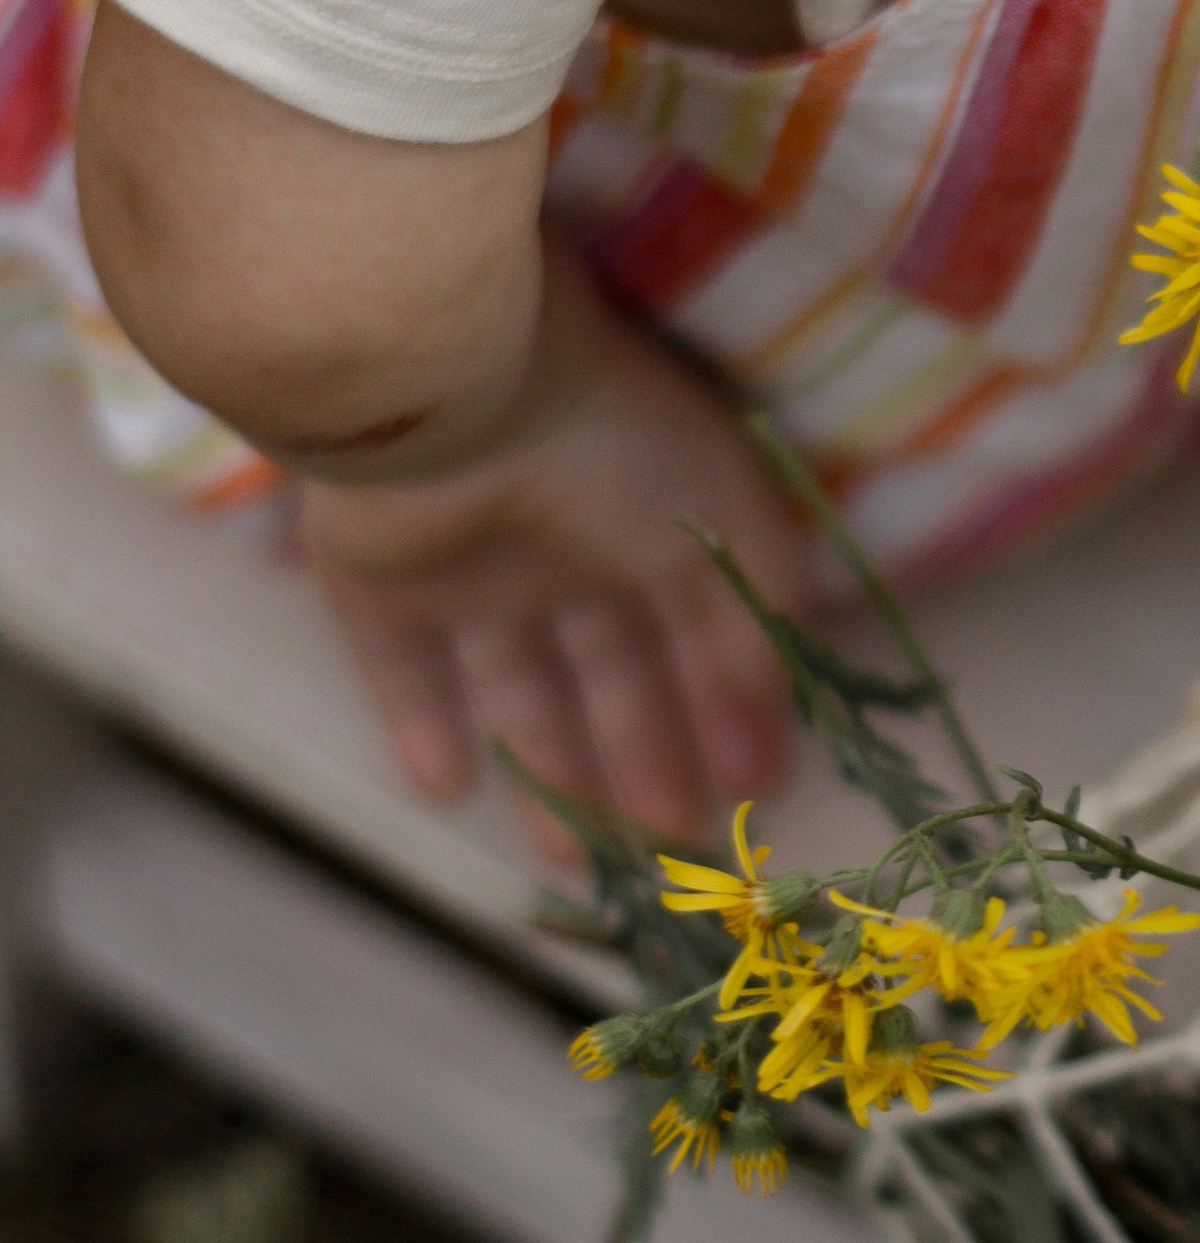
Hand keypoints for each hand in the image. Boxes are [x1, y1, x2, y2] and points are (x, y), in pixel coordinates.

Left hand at [295, 254, 814, 853]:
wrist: (462, 385)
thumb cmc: (617, 446)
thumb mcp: (726, 532)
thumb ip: (758, 627)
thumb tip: (778, 720)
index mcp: (652, 522)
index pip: (698, 633)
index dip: (727, 712)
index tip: (752, 792)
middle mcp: (566, 546)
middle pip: (609, 675)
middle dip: (642, 758)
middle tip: (665, 845)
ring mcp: (469, 565)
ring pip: (512, 686)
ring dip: (543, 768)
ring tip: (568, 857)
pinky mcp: (377, 580)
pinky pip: (399, 666)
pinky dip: (419, 724)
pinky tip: (444, 788)